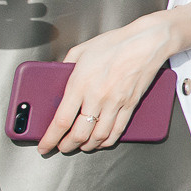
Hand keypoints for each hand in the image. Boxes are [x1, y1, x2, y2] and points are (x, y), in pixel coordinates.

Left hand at [39, 12, 178, 154]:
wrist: (146, 43)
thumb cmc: (115, 43)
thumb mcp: (81, 51)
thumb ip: (65, 66)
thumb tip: (57, 76)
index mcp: (80, 85)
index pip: (61, 121)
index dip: (50, 139)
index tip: (44, 146)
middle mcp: (97, 98)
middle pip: (79, 134)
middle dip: (67, 146)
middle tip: (62, 147)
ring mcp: (115, 103)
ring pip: (99, 137)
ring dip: (87, 146)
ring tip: (80, 146)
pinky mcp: (130, 105)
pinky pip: (118, 130)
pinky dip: (107, 141)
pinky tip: (101, 141)